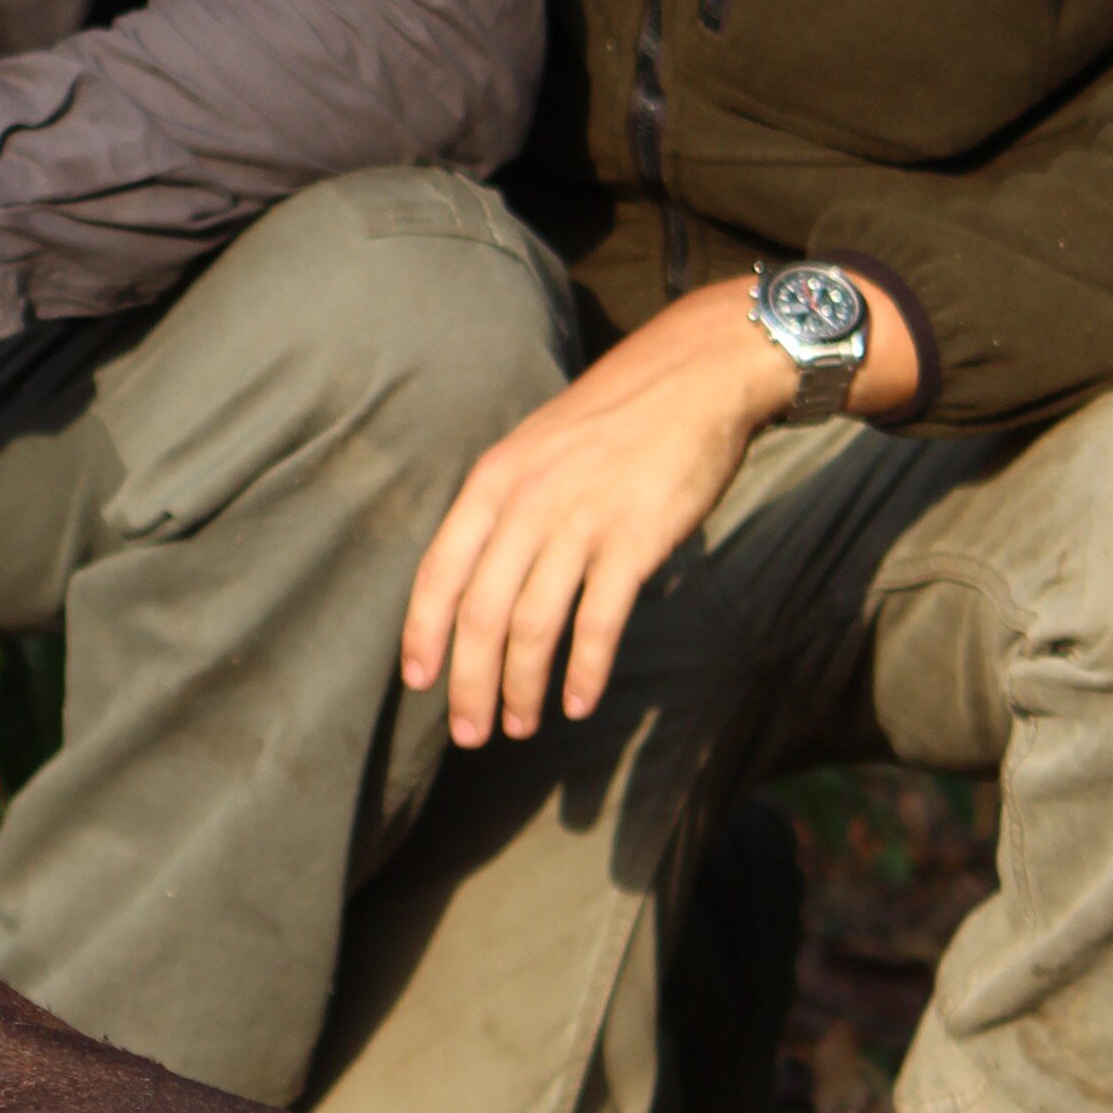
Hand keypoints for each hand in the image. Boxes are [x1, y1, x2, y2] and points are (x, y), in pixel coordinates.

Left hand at [400, 280, 857, 748]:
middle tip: (470, 733)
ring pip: (532, 627)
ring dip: (521, 689)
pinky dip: (583, 672)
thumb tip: (480, 580)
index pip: (439, 571)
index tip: (418, 685)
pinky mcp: (634, 541)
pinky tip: (578, 703)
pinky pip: (598, 623)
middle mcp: (527, 503)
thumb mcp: (535, 447)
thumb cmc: (613, 420)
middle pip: (480, 613)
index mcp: (493, 480)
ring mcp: (580, 522)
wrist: (694, 378)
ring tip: (519, 726)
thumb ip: (505, 505)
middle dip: (469, 683)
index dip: (424, 635)